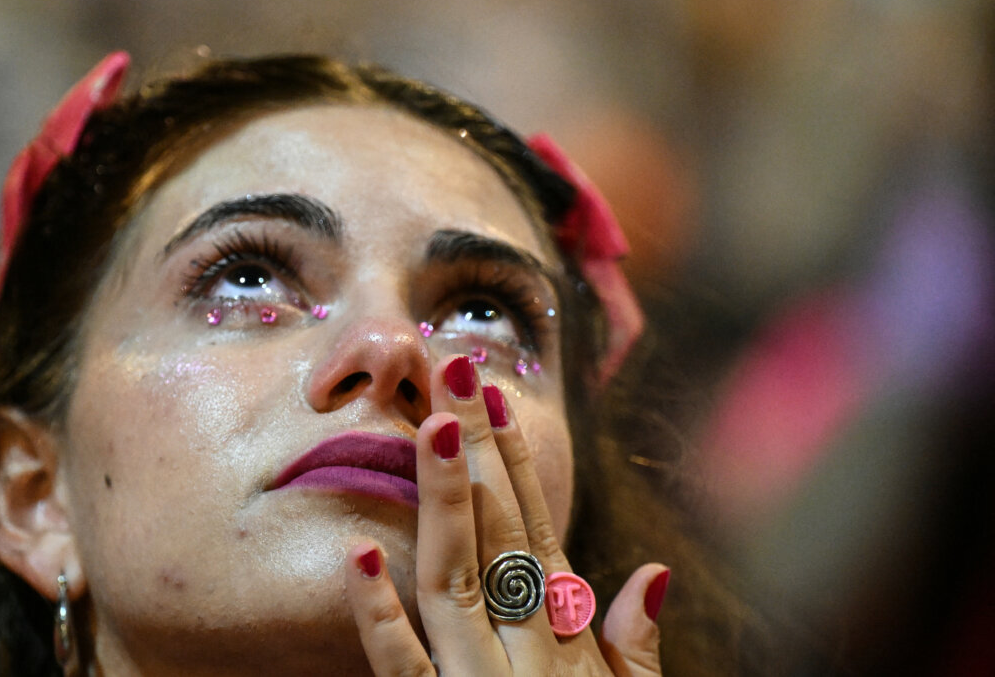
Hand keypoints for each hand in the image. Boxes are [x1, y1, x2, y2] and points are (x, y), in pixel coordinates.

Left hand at [344, 355, 666, 674]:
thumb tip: (657, 570)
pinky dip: (379, 613)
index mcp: (567, 638)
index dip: (516, 461)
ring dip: (443, 500)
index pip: (536, 530)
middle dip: (478, 447)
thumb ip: (636, 644)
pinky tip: (358, 552)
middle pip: (497, 533)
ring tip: (433, 426)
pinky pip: (399, 667)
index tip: (492, 396)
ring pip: (452, 580)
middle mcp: (527, 653)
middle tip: (454, 369)